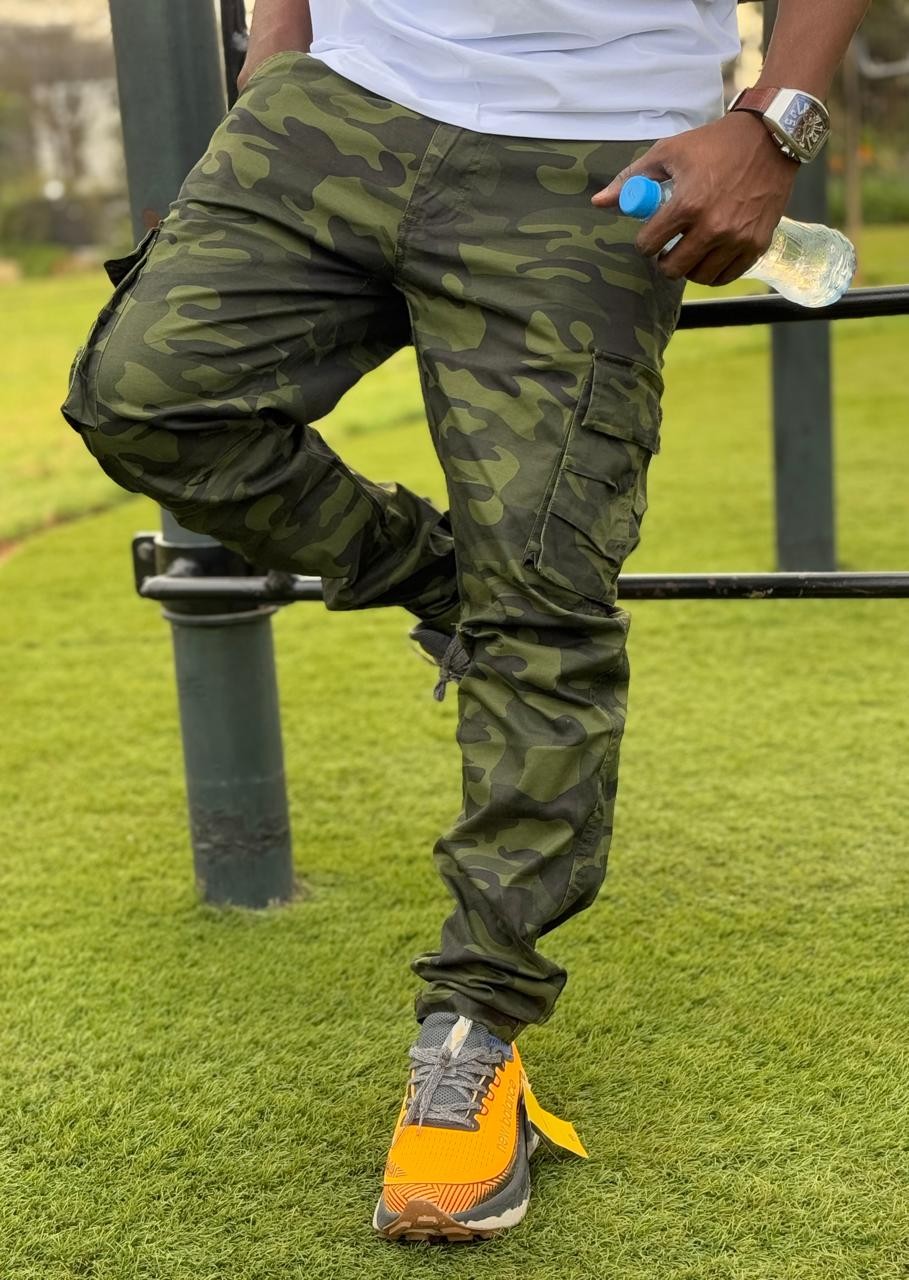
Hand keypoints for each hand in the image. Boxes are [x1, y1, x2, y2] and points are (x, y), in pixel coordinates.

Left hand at [592, 112, 798, 285]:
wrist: (768, 138)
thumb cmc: (713, 144)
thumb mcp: (669, 153)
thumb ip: (632, 179)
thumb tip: (599, 202)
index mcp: (687, 205)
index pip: (649, 244)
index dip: (645, 241)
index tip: (651, 235)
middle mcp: (713, 227)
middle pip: (672, 269)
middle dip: (663, 260)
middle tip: (667, 249)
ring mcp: (737, 239)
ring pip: (699, 277)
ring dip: (689, 268)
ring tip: (689, 251)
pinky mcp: (757, 244)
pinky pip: (727, 276)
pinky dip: (715, 271)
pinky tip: (710, 256)